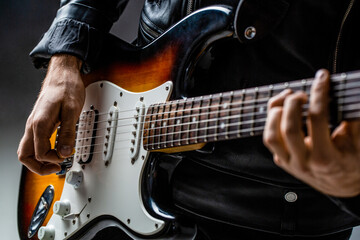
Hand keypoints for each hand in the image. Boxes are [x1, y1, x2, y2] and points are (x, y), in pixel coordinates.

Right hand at [18, 54, 84, 174]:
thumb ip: (68, 133)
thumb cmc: (67, 88)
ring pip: (27, 150)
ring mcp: (34, 125)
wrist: (62, 75)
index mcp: (39, 123)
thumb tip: (65, 152)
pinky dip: (43, 151)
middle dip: (39, 167)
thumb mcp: (73, 110)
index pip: (40, 153)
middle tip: (56, 167)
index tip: (67, 157)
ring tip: (56, 161)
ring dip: (40, 160)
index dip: (54, 159)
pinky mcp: (39, 123)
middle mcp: (33, 126)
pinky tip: (55, 150)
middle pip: (25, 155)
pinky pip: (35, 143)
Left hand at [263, 69, 359, 196]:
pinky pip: (269, 140)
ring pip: (271, 136)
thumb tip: (350, 93)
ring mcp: (289, 163)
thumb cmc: (351, 163)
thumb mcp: (359, 143)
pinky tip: (282, 111)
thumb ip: (354, 120)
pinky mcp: (281, 161)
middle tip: (302, 93)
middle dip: (293, 103)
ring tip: (287, 100)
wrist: (341, 185)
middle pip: (289, 128)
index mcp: (325, 158)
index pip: (317, 119)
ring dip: (275, 113)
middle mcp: (303, 162)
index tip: (321, 78)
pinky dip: (271, 122)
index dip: (319, 93)